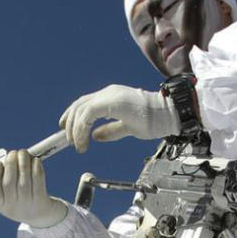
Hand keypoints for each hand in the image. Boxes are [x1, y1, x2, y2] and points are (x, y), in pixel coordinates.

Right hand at [0, 150, 67, 227]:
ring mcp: (28, 204)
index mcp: (1, 204)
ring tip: (23, 152)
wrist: (41, 215)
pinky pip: (38, 180)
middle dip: (10, 163)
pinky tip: (35, 160)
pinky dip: (36, 167)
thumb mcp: (7, 192)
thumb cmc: (20, 197)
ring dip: (23, 162)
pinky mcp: (42, 200)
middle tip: (13, 152)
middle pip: (9, 183)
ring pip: (24, 180)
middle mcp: (13, 206)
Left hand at [60, 84, 179, 152]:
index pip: (84, 103)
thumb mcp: (127, 126)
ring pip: (80, 109)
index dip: (72, 116)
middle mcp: (108, 92)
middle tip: (70, 142)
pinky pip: (88, 114)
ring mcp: (110, 95)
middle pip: (79, 105)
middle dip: (70, 125)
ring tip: (77, 145)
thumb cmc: (154, 119)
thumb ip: (111, 130)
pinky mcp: (112, 102)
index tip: (66, 129)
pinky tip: (84, 141)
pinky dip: (81, 128)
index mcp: (111, 96)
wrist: (169, 114)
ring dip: (75, 129)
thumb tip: (95, 136)